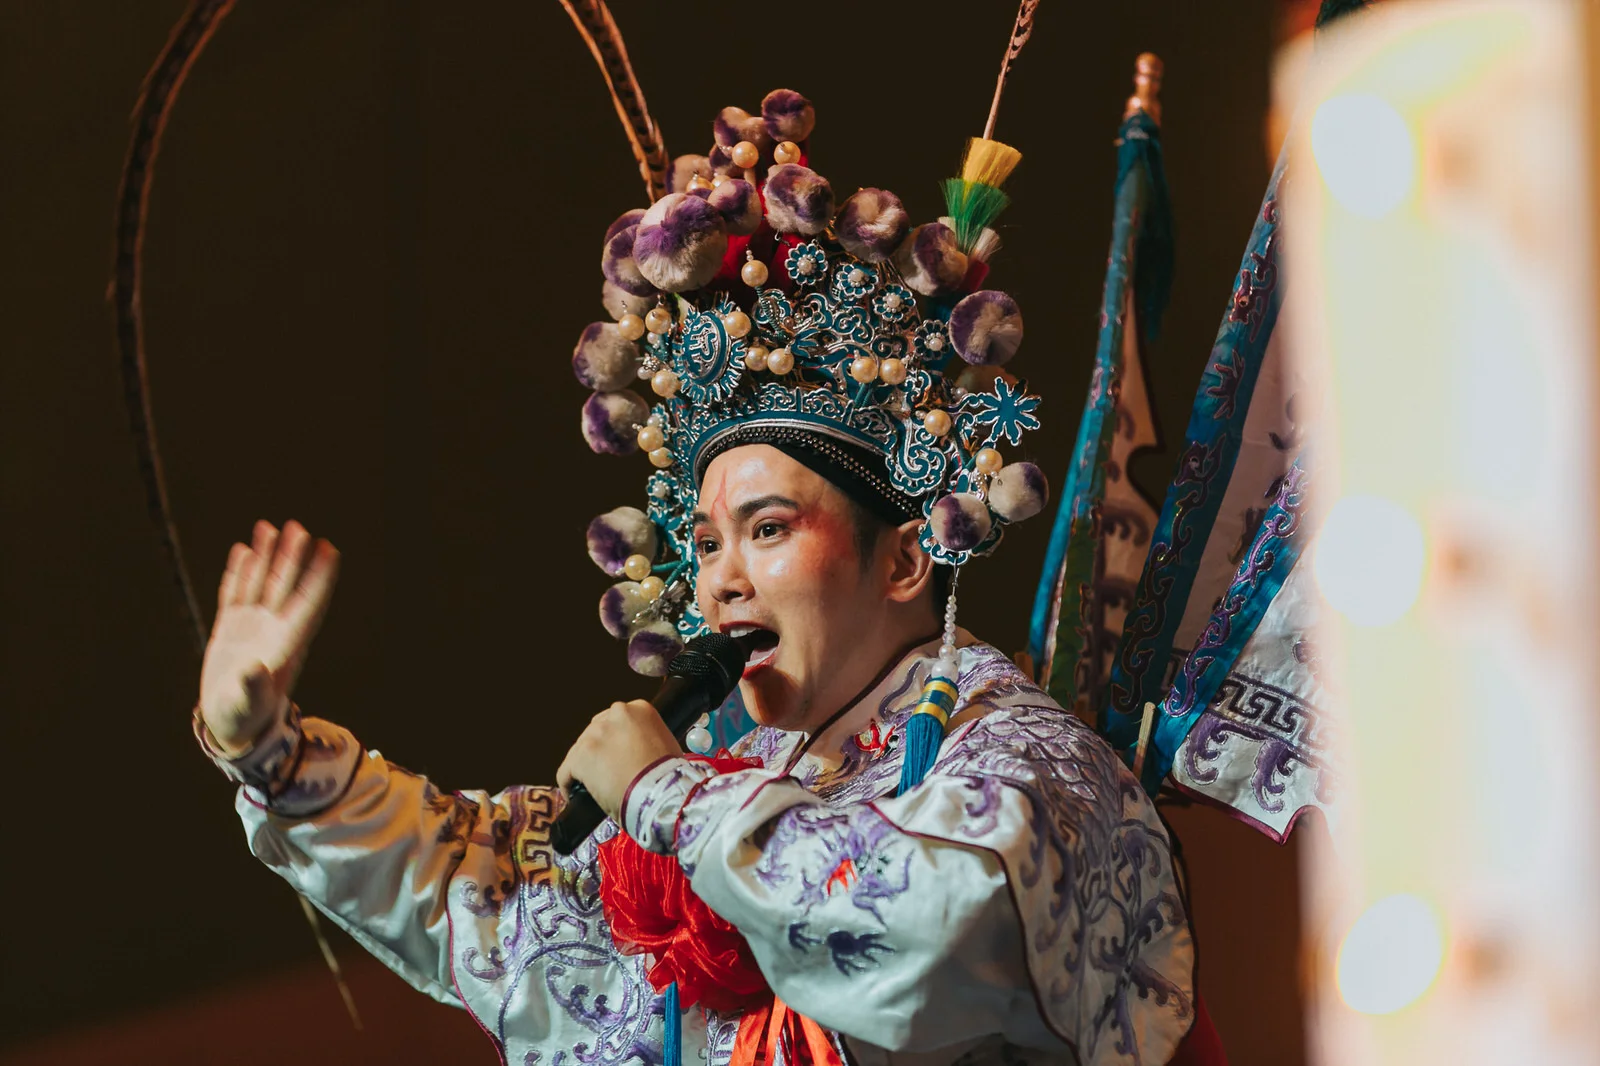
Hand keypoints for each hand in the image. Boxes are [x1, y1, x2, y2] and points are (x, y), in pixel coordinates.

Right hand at [199, 520, 339, 755]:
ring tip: (270, 527)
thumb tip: (255, 669)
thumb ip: (252, 687)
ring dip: (267, 557)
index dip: (319, 578)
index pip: (308, 604)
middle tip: (299, 528)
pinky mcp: (230, 629)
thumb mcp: (248, 704)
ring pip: (262, 583)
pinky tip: (244, 550)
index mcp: (285, 645)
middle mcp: (273, 630)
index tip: (330, 550)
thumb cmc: (245, 717)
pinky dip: (240, 572)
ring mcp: (252, 627)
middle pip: (286, 586)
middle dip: (293, 558)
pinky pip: (236, 593)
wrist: (230, 724)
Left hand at [556, 700, 681, 818]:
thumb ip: (649, 739)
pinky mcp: (580, 757)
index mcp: (640, 709)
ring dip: (584, 768)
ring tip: (591, 788)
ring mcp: (595, 734)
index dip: (616, 741)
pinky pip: (566, 771)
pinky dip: (568, 783)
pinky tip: (573, 794)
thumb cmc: (669, 775)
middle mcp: (616, 714)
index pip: (617, 721)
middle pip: (596, 732)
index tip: (618, 755)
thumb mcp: (668, 745)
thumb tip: (642, 751)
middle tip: (606, 773)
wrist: (661, 793)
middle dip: (599, 751)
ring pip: (580, 751)